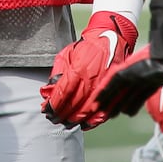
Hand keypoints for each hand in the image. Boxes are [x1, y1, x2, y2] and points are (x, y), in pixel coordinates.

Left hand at [41, 10, 137, 127]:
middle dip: (62, 115)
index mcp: (79, 69)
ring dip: (75, 120)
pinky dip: (93, 121)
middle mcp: (93, 80)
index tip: (47, 110)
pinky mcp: (115, 91)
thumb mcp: (66, 55)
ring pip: (88, 112)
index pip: (63, 94)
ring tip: (66, 122)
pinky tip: (84, 123)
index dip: (53, 105)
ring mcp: (105, 87)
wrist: (111, 38)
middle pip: (75, 106)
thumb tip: (48, 92)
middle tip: (54, 119)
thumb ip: (57, 74)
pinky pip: (104, 112)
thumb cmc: (87, 47)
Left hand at [89, 46, 162, 120]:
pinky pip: (116, 80)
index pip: (142, 92)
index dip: (132, 103)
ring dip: (108, 99)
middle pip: (128, 91)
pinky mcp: (135, 67)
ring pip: (119, 87)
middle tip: (106, 114)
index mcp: (160, 75)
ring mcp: (140, 69)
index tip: (125, 112)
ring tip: (96, 110)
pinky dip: (106, 90)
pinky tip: (97, 98)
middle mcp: (148, 72)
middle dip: (117, 103)